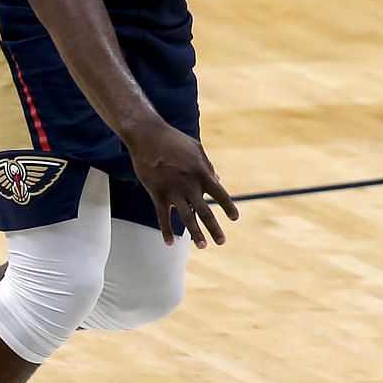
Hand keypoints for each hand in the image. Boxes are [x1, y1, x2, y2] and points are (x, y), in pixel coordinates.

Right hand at [126, 121, 237, 247]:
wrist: (148, 136)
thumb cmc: (173, 140)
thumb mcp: (196, 149)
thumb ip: (208, 166)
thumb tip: (218, 179)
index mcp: (202, 173)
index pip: (221, 194)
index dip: (228, 207)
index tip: (234, 218)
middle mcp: (190, 185)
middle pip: (205, 212)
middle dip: (214, 228)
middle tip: (221, 241)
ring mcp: (174, 191)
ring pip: (187, 218)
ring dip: (195, 234)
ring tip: (203, 246)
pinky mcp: (157, 194)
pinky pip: (162, 216)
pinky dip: (166, 230)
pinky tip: (170, 242)